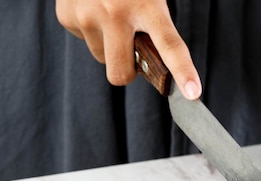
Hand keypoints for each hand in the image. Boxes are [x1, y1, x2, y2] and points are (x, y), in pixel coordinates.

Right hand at [56, 0, 201, 98]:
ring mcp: (88, 15)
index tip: (193, 93)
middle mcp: (115, 12)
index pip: (170, 45)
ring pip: (101, 58)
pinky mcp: (67, 16)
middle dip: (126, 71)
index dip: (183, 71)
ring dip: (108, 45)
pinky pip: (84, 41)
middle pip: (121, 74)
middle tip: (131, 50)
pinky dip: (91, 31)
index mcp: (147, 5)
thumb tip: (148, 66)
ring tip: (110, 15)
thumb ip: (153, 27)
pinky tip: (93, 8)